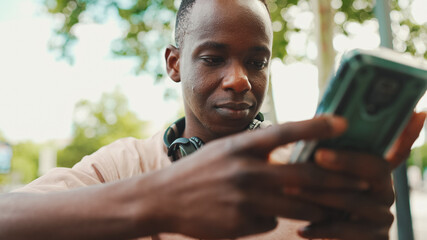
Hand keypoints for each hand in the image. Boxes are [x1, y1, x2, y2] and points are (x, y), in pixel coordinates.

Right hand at [142, 116, 368, 238]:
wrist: (163, 198)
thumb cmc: (200, 170)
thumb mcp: (225, 150)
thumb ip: (257, 150)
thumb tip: (291, 156)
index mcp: (240, 146)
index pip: (284, 132)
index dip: (315, 126)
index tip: (343, 123)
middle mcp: (244, 170)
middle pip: (302, 176)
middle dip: (337, 181)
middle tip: (361, 183)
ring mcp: (243, 198)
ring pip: (296, 205)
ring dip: (318, 207)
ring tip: (335, 207)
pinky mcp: (241, 222)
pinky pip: (271, 221)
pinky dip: (273, 218)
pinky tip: (255, 214)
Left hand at [293, 112, 425, 239]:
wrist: (324, 237)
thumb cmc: (320, 200)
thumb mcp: (323, 176)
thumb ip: (325, 156)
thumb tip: (312, 125)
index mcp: (375, 171)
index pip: (397, 148)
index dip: (409, 133)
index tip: (419, 112)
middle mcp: (384, 190)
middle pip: (374, 169)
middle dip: (344, 161)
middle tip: (318, 155)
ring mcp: (381, 215)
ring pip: (353, 201)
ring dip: (319, 194)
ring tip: (291, 189)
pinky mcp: (375, 238)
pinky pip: (347, 232)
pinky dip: (320, 229)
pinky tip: (301, 229)